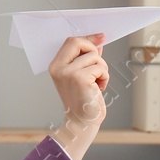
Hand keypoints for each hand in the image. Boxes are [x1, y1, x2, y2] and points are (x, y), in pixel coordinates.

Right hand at [48, 34, 107, 159]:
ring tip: (97, 82)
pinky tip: (99, 88)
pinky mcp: (80, 78)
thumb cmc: (83, 100)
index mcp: (55, 66)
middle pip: (78, 42)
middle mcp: (59, 68)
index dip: (87, 39)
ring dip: (102, 69)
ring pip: (94, 56)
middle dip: (94, 50)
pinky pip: (100, 67)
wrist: (82, 122)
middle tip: (98, 67)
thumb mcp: (81, 75)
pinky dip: (104, 77)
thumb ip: (86, 58)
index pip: (71, 41)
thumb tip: (97, 42)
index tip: (100, 37)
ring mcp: (68, 73)